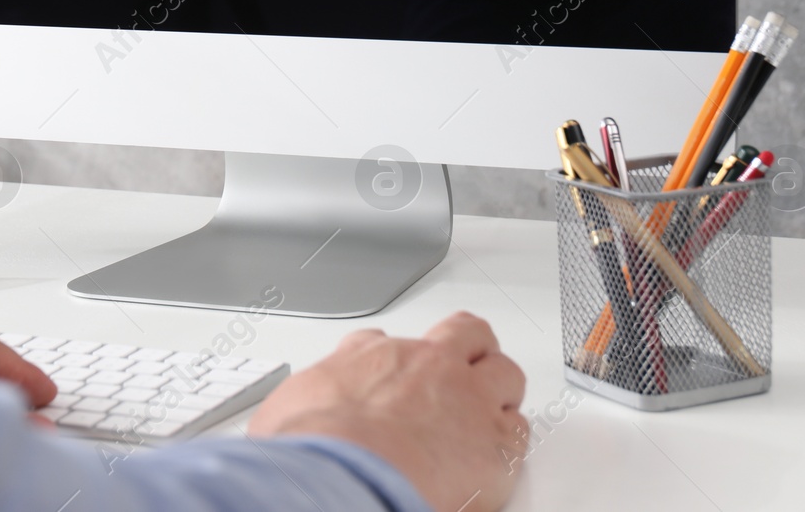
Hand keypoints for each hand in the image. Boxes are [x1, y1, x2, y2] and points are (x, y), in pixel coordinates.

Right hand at [249, 312, 527, 511]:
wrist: (347, 471)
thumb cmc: (314, 445)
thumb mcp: (287, 407)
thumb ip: (306, 400)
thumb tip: (284, 423)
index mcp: (372, 357)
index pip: (387, 344)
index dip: (395, 358)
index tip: (393, 374)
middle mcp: (425, 366)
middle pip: (463, 333)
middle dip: (469, 346)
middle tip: (467, 363)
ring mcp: (466, 399)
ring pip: (504, 371)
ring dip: (500, 386)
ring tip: (495, 404)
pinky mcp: (496, 442)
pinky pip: (520, 428)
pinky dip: (512, 438)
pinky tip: (502, 451)